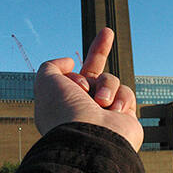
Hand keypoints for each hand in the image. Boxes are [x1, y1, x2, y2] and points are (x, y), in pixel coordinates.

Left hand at [34, 28, 142, 150]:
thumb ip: (53, 66)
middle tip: (107, 31)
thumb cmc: (66, 112)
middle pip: (94, 72)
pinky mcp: (125, 118)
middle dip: (100, 49)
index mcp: (63, 103)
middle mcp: (84, 108)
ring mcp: (105, 113)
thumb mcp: (46, 81)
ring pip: (110, 80)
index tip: (70, 63)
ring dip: (106, 85)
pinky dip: (121, 98)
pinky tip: (114, 112)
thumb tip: (70, 63)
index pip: (68, 78)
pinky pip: (126, 93)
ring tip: (101, 102)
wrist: (91, 140)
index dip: (70, 68)